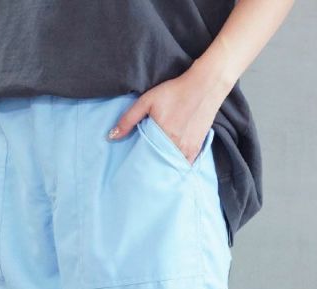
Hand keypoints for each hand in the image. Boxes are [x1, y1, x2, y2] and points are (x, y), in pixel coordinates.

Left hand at [107, 62, 228, 163]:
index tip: (132, 171)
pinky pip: (185, 165)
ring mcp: (187, 149)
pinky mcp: (196, 148)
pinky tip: (170, 170)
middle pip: (158, 166)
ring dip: (163, 171)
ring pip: (171, 167)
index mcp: (162, 136)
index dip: (139, 166)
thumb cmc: (174, 91)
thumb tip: (111, 136)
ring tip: (154, 175)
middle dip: (150, 171)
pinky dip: (177, 168)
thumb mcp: (147, 100)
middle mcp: (176, 146)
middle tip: (141, 176)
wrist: (205, 85)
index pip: (145, 160)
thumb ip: (128, 119)